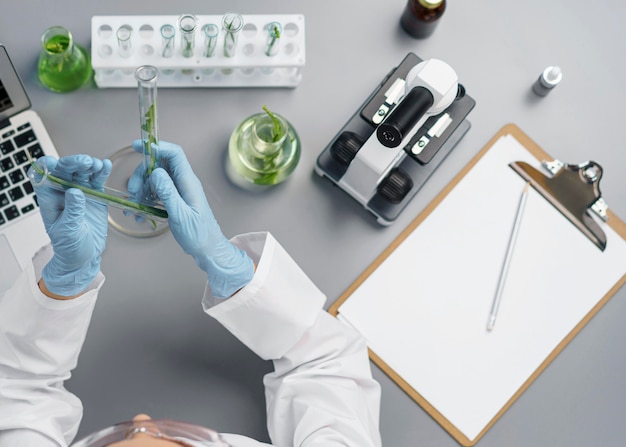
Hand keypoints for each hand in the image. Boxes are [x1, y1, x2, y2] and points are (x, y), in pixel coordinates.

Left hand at [30, 155, 111, 296]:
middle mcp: (63, 192)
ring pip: (82, 172)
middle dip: (74, 163)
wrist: (85, 257)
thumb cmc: (69, 247)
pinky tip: (105, 165)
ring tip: (98, 165)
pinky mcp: (96, 196)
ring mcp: (80, 192)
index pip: (42, 176)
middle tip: (86, 163)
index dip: (46, 166)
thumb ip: (72, 211)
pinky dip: (102, 172)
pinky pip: (97, 180)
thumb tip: (75, 191)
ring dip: (89, 165)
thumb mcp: (68, 231)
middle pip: (65, 170)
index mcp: (49, 199)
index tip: (54, 162)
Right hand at [129, 140, 253, 297]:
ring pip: (154, 179)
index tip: (136, 147)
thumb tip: (156, 172)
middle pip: (159, 165)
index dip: (156, 146)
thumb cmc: (199, 235)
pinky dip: (145, 199)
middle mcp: (184, 183)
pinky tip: (139, 213)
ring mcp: (179, 191)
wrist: (208, 250)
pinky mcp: (174, 200)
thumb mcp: (181, 215)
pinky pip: (156, 192)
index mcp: (188, 182)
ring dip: (141, 189)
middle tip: (133, 192)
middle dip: (141, 175)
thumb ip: (168, 193)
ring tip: (135, 207)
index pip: (174, 154)